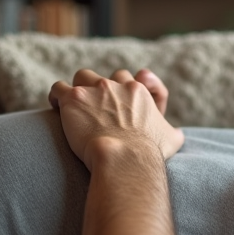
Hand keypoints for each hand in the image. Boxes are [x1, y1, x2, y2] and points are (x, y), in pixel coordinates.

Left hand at [48, 68, 184, 168]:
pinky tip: (56, 107)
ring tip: (73, 106)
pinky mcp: (73, 99)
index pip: (128, 78)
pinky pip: (58, 88)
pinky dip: (56, 96)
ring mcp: (93, 90)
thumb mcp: (172, 139)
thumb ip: (174, 131)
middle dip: (99, 90)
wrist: (125, 157)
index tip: (118, 102)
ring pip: (81, 76)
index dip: (122, 89)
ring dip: (78, 89)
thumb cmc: (149, 152)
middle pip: (103, 77)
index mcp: (138, 90)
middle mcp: (115, 85)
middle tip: (95, 109)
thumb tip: (178, 133)